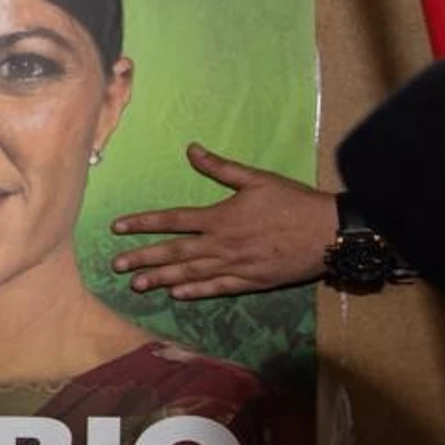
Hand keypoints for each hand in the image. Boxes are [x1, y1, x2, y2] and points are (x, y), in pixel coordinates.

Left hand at [109, 143, 335, 299]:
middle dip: (142, 259)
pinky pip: (216, 288)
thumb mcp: (256, 178)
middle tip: (115, 267)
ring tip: (136, 285)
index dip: (142, 223)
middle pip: (173, 252)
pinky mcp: (250, 281)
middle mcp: (221, 244)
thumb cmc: (293, 201)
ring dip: (161, 279)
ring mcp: (235, 265)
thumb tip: (191, 149)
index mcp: (220, 217)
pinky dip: (195, 291)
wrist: (328, 232)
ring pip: (190, 273)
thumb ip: (220, 168)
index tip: (116, 228)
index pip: (171, 220)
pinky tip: (176, 294)